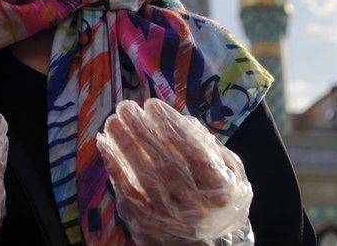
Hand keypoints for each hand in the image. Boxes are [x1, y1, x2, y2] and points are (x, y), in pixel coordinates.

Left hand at [96, 98, 251, 243]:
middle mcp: (197, 208)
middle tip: (126, 107)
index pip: (195, 154)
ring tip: (113, 121)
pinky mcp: (148, 225)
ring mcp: (170, 219)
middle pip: (166, 164)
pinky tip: (106, 145)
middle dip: (143, 132)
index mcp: (222, 190)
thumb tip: (179, 120)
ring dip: (126, 146)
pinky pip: (128, 193)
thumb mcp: (231, 171)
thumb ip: (209, 145)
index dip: (172, 127)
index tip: (152, 105)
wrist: (209, 244)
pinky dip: (115, 168)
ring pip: (145, 178)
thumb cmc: (218, 195)